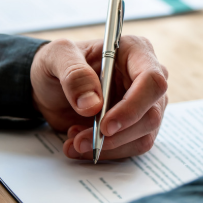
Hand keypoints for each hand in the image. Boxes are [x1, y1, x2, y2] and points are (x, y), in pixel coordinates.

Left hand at [30, 36, 168, 159]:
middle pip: (151, 114)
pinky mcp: (137, 124)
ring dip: (109, 146)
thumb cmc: (58, 63)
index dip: (133, 107)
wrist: (50, 86)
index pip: (152, 81)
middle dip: (117, 135)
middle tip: (82, 141)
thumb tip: (92, 105)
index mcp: (135, 51)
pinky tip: (81, 141)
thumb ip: (74, 75)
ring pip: (144, 135)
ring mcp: (145, 103)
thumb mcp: (55, 57)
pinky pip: (132, 145)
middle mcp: (146, 77)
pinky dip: (107, 151)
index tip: (105, 126)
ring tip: (76, 141)